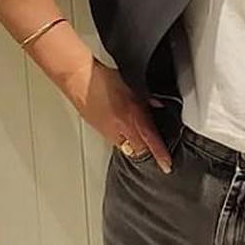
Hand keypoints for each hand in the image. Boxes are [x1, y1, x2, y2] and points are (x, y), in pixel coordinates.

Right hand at [63, 56, 170, 172]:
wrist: (77, 79)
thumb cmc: (101, 80)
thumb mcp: (132, 89)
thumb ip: (147, 100)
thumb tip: (157, 106)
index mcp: (131, 118)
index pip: (151, 141)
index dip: (160, 155)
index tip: (167, 165)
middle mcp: (120, 129)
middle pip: (139, 151)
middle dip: (149, 155)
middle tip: (159, 158)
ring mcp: (108, 133)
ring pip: (127, 148)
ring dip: (136, 148)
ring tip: (142, 143)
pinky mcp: (99, 132)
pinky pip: (116, 142)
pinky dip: (124, 141)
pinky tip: (124, 132)